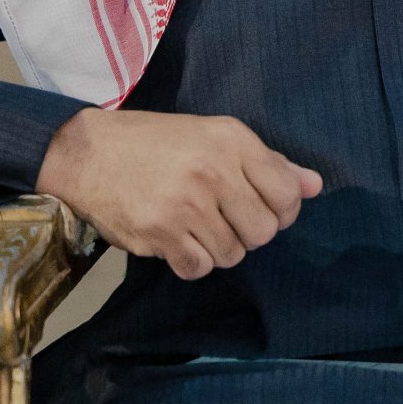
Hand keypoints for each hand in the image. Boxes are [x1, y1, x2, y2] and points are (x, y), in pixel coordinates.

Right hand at [37, 106, 321, 279]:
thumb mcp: (212, 136)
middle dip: (250, 233)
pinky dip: (193, 261)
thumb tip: (315, 185)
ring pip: (233, 254)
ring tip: (197, 226)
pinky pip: (199, 268)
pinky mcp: (160, 233)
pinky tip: (179, 240)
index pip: (287, 193)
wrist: (87, 153)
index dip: (282, 209)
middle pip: (264, 231)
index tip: (262, 207)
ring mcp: (186, 205)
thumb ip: (267, 162)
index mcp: (231, 140)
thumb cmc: (155, 143)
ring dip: (219, 248)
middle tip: (226, 220)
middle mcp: (213, 171)